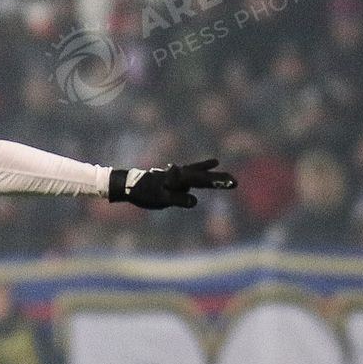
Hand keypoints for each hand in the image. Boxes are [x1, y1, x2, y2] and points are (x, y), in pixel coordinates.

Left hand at [111, 158, 237, 209]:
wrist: (127, 184)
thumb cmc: (143, 192)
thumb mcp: (161, 198)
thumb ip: (178, 199)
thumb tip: (195, 201)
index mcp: (180, 178)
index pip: (204, 180)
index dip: (218, 182)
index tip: (233, 182)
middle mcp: (179, 174)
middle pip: (202, 175)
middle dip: (218, 178)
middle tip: (235, 180)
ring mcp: (173, 175)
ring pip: (193, 172)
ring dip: (205, 170)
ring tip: (215, 162)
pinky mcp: (168, 177)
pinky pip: (184, 174)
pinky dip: (192, 170)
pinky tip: (188, 169)